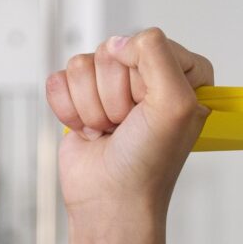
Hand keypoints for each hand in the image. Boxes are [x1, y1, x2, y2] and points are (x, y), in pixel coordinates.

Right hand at [45, 28, 214, 224]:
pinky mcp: (80, 98)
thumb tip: (118, 43)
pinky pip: (60, 79)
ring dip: (92, 105)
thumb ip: (157, 53)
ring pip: (83, 64)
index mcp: (182, 74)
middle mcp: (146, 76)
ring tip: (110, 131)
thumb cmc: (148, 164)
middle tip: (127, 125)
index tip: (151, 110)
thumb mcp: (176, 104)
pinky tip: (89, 132)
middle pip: (112, 51)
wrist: (111, 202)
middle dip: (114, 95)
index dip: (143, 78)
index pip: (149, 41)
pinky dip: (69, 110)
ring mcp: (110, 87)